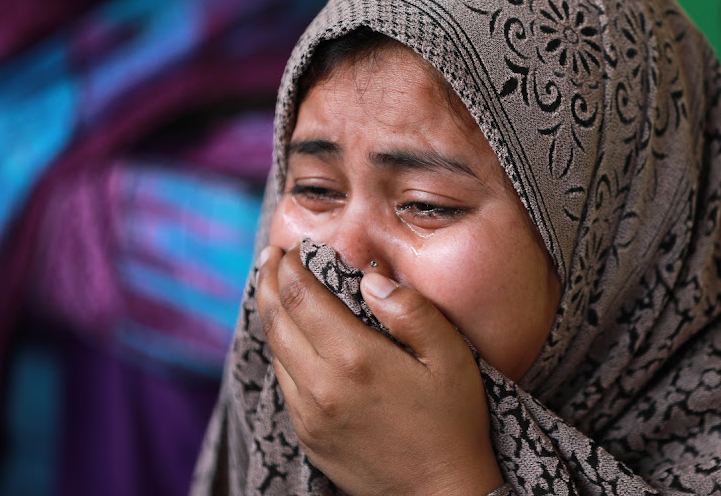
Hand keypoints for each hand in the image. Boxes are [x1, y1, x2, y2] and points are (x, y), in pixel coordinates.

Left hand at [256, 245, 503, 494]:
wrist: (440, 494)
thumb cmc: (452, 422)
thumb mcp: (450, 357)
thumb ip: (411, 311)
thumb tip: (370, 281)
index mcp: (354, 359)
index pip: (302, 298)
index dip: (288, 268)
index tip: (287, 250)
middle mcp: (321, 386)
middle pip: (277, 320)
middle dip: (269, 283)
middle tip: (270, 259)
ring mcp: (309, 415)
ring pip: (275, 351)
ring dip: (270, 315)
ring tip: (273, 290)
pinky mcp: (307, 435)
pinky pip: (284, 383)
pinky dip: (280, 351)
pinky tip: (290, 338)